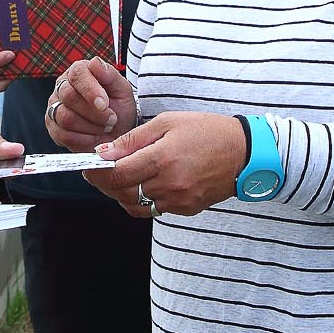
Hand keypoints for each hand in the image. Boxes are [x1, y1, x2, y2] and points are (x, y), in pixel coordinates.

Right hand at [46, 57, 137, 149]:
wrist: (118, 130)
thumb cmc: (119, 107)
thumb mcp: (122, 89)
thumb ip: (109, 74)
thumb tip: (96, 62)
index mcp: (79, 72)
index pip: (78, 75)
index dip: (91, 90)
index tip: (104, 104)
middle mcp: (62, 87)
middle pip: (69, 97)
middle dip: (95, 113)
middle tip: (112, 119)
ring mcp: (54, 108)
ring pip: (65, 118)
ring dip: (91, 127)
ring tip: (104, 127)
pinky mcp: (53, 128)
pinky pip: (64, 136)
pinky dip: (84, 140)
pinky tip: (95, 136)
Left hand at [89, 111, 248, 217]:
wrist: (244, 153)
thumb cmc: (207, 131)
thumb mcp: (168, 123)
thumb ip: (133, 139)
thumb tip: (104, 152)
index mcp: (163, 158)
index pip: (117, 174)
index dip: (97, 171)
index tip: (89, 165)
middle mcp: (169, 184)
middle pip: (122, 192)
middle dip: (105, 183)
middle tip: (100, 171)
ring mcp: (178, 200)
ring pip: (135, 205)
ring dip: (122, 193)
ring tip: (122, 177)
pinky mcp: (186, 209)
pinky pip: (153, 210)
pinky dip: (142, 200)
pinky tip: (144, 184)